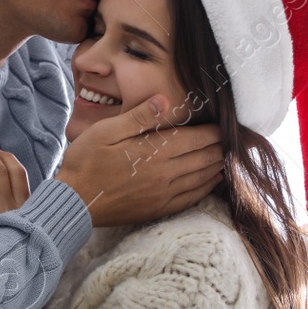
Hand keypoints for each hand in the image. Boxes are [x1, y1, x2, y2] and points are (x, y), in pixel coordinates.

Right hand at [55, 95, 224, 227]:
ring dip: (217, 165)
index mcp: (154, 151)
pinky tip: (213, 181)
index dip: (214, 130)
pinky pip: (192, 198)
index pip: (196, 138)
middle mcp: (165, 173)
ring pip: (202, 177)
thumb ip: (138, 116)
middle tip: (233, 138)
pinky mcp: (158, 209)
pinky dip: (207, 187)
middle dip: (220, 146)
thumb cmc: (86, 161)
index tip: (225, 123)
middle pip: (204, 157)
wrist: (74, 201)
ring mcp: (163, 194)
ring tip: (227, 155)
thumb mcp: (106, 131)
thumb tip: (164, 99)